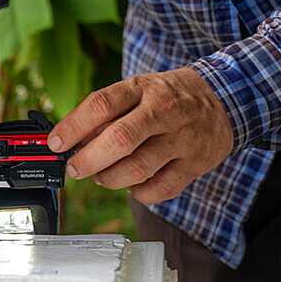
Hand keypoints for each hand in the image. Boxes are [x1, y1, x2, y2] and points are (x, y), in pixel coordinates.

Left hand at [47, 67, 233, 203]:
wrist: (225, 99)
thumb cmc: (169, 96)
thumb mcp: (138, 89)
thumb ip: (107, 113)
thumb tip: (72, 141)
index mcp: (142, 88)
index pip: (101, 104)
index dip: (73, 126)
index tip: (56, 143)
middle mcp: (164, 111)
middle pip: (120, 139)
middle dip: (89, 159)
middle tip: (75, 169)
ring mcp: (183, 138)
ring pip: (138, 168)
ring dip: (110, 178)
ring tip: (101, 176)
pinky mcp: (197, 163)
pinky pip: (161, 188)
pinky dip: (139, 193)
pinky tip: (131, 185)